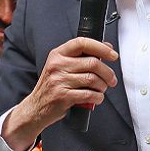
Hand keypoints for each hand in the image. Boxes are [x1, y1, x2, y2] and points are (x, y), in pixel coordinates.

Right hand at [2, 38, 117, 150]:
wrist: (36, 107)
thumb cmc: (52, 86)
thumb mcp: (61, 67)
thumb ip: (81, 57)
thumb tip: (106, 48)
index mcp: (58, 54)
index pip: (82, 43)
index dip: (101, 47)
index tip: (113, 55)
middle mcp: (57, 65)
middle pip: (92, 63)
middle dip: (108, 72)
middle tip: (111, 79)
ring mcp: (59, 81)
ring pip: (93, 79)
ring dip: (103, 86)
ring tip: (102, 89)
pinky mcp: (63, 96)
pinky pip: (89, 94)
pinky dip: (98, 97)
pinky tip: (96, 98)